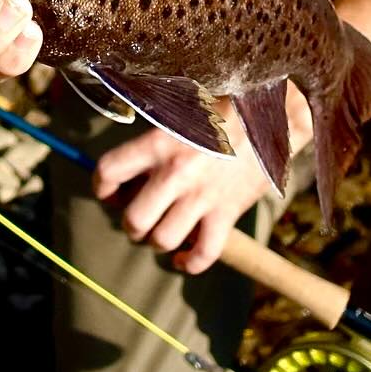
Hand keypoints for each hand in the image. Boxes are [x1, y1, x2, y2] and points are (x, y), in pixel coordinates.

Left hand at [93, 101, 271, 274]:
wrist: (269, 117)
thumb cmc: (221, 108)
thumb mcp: (180, 110)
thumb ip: (154, 135)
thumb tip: (130, 163)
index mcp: (158, 142)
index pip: (109, 170)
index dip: (102, 186)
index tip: (109, 191)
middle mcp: (175, 173)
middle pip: (134, 219)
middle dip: (130, 225)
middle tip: (136, 218)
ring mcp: (202, 196)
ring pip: (164, 240)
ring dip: (157, 242)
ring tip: (160, 233)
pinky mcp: (227, 213)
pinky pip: (204, 254)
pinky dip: (190, 263)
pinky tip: (183, 257)